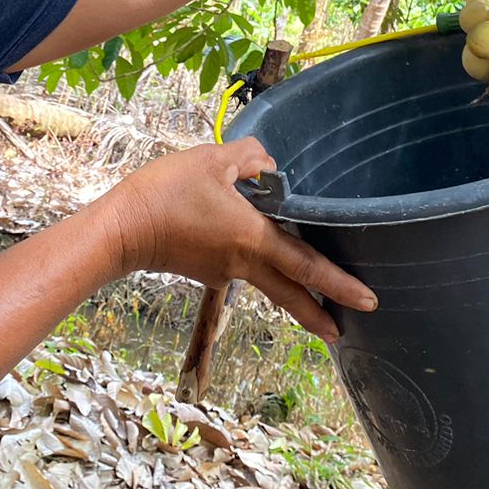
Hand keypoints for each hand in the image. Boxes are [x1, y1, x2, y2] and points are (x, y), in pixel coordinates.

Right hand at [104, 139, 376, 342]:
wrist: (122, 229)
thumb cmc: (166, 192)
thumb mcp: (211, 159)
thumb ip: (249, 157)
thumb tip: (269, 164)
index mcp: (252, 239)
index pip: (306, 266)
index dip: (339, 284)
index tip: (367, 301)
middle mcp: (242, 263)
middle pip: (290, 293)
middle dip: (318, 314)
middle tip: (343, 330)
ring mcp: (222, 271)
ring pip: (267, 284)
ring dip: (291, 293)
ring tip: (311, 298)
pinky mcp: (203, 269)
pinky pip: (240, 268)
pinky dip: (256, 266)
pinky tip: (253, 248)